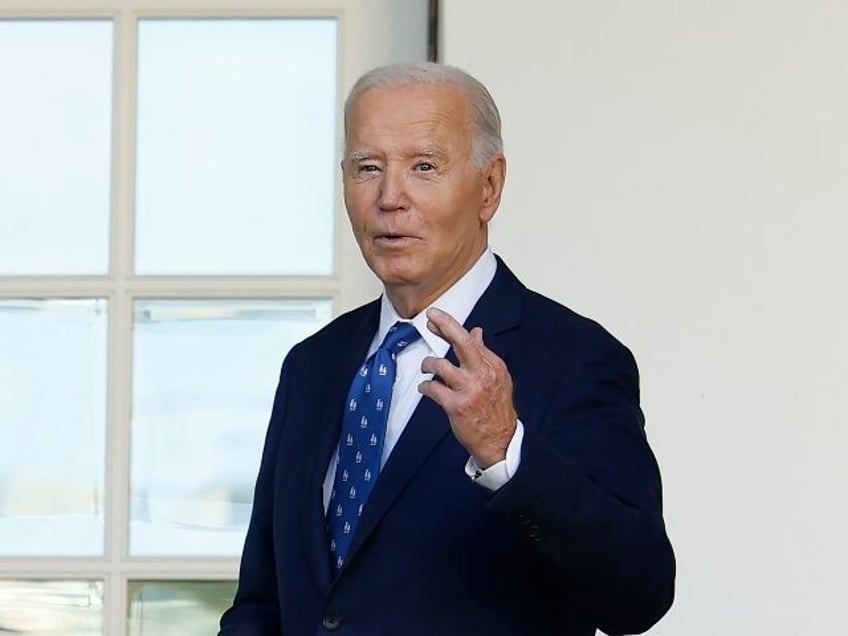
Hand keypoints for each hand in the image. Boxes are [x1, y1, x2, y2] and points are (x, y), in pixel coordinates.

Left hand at [418, 307, 517, 467]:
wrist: (500, 439)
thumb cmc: (496, 408)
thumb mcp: (497, 377)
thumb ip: (484, 354)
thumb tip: (476, 332)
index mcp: (493, 366)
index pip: (470, 340)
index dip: (450, 326)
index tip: (437, 319)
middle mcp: (482, 375)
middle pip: (463, 343)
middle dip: (445, 326)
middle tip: (431, 317)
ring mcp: (469, 390)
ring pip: (441, 365)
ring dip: (428, 364)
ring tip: (426, 367)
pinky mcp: (457, 406)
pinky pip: (434, 389)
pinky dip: (426, 386)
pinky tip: (425, 388)